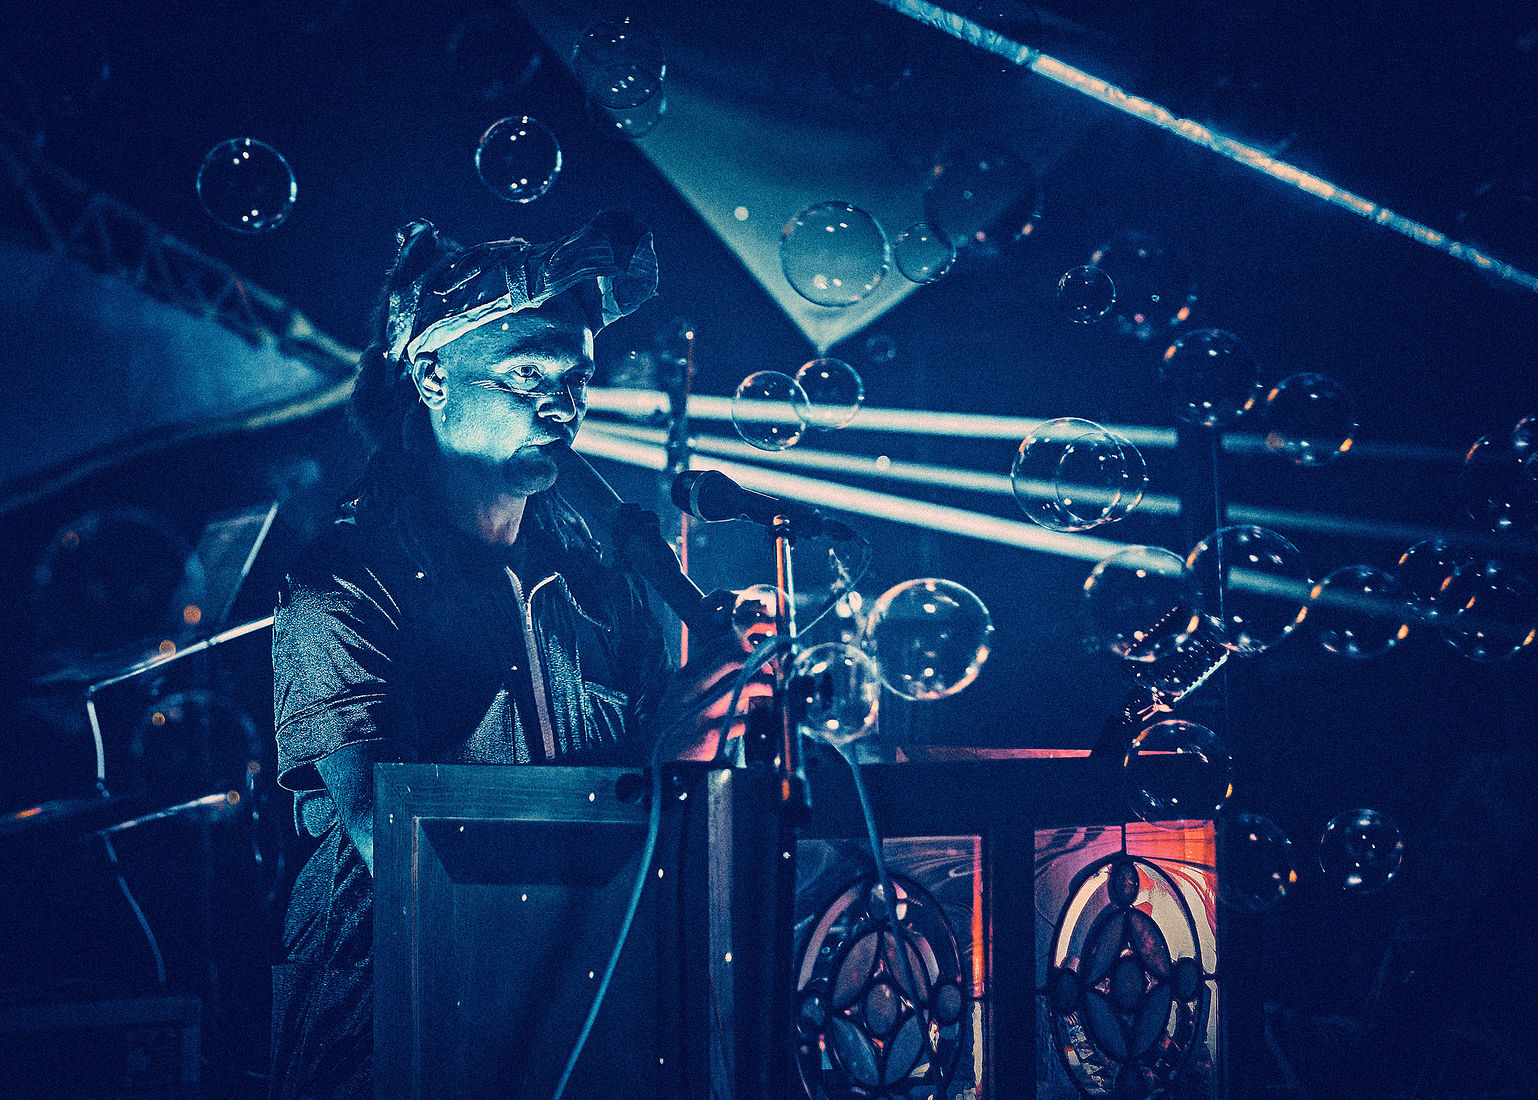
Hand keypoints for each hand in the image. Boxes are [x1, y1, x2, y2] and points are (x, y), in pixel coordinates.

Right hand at [661, 588, 780, 760]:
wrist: (661, 757)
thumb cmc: (679, 721)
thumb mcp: (685, 692)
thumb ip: (709, 675)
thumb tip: (745, 661)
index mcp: (687, 674)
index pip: (719, 644)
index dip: (746, 643)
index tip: (761, 651)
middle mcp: (692, 688)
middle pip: (733, 658)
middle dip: (759, 662)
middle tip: (771, 673)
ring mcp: (702, 710)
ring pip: (742, 685)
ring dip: (764, 687)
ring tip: (770, 694)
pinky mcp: (711, 733)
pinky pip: (743, 720)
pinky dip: (754, 720)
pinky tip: (753, 722)